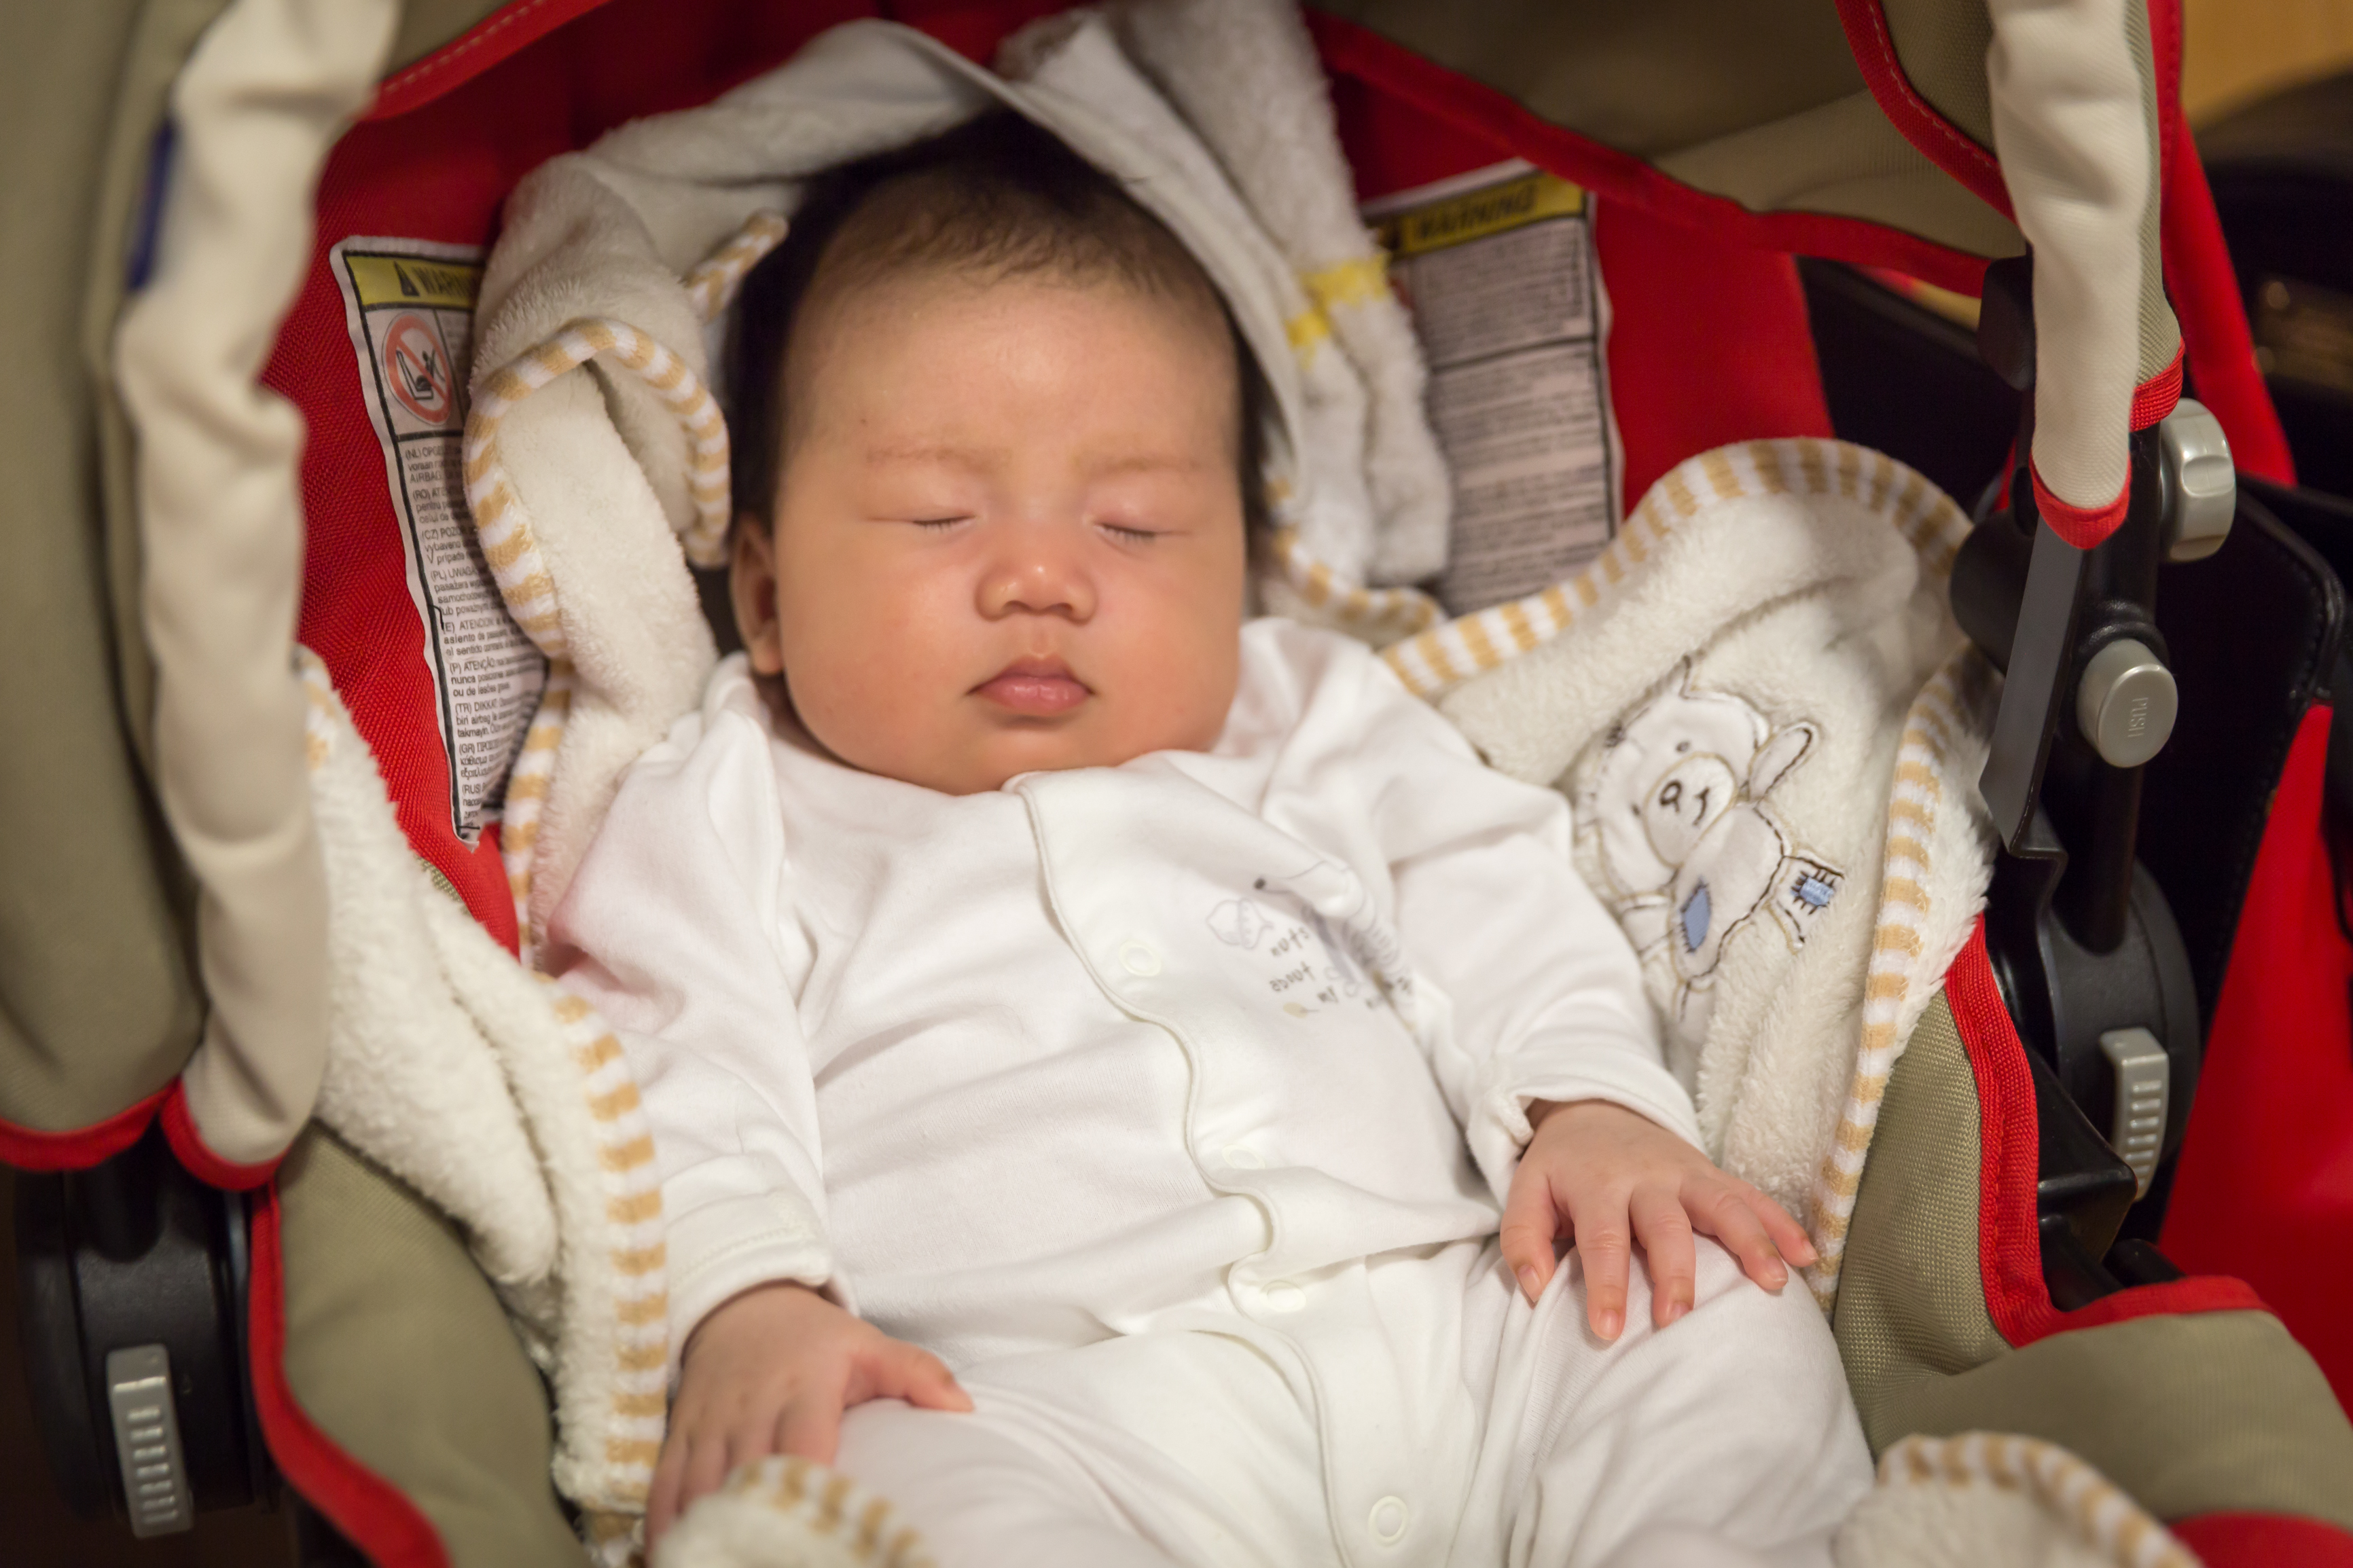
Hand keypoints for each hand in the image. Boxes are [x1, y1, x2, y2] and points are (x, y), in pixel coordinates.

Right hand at [648, 1282, 970, 1545]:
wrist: (742, 1304)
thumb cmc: (815, 1338)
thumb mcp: (870, 1344)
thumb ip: (917, 1372)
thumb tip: (964, 1408)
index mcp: (805, 1388)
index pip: (804, 1448)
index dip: (808, 1491)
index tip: (822, 1532)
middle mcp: (752, 1408)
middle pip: (748, 1477)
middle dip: (758, 1525)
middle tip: (773, 1557)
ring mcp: (710, 1422)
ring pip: (701, 1487)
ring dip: (710, 1531)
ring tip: (724, 1564)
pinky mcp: (681, 1432)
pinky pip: (666, 1484)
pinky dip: (667, 1524)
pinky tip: (675, 1555)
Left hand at [1499, 1099, 1815, 1340]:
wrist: (1593, 1108)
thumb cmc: (1561, 1168)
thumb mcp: (1527, 1192)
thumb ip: (1523, 1239)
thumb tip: (1535, 1289)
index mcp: (1596, 1185)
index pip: (1602, 1240)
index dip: (1605, 1285)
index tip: (1609, 1331)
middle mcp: (1646, 1177)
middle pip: (1665, 1225)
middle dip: (1675, 1272)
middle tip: (1678, 1318)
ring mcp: (1685, 1173)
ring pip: (1723, 1204)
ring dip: (1750, 1242)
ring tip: (1773, 1284)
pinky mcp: (1711, 1173)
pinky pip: (1752, 1195)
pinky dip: (1781, 1222)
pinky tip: (1806, 1256)